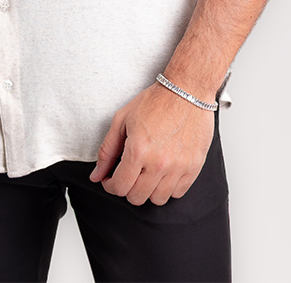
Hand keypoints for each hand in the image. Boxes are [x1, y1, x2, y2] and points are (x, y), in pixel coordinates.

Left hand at [89, 82, 215, 205]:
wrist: (188, 90)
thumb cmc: (156, 101)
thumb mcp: (122, 119)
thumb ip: (107, 150)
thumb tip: (96, 175)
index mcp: (138, 150)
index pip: (119, 187)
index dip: (110, 185)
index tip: (110, 179)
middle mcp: (159, 163)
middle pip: (137, 197)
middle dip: (127, 188)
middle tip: (127, 174)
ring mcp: (178, 167)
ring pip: (157, 199)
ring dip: (148, 190)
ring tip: (146, 172)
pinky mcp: (194, 167)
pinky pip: (178, 193)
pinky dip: (168, 187)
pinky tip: (163, 172)